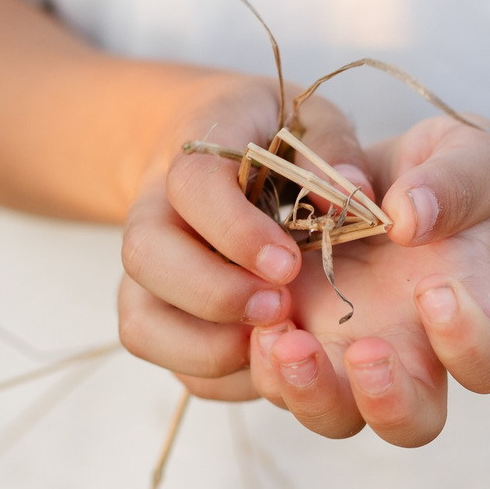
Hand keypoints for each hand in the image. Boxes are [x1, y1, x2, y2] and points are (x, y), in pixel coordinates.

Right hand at [116, 79, 371, 400]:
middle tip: (280, 309)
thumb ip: (332, 150)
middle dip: (213, 292)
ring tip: (270, 342)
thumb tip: (350, 192)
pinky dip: (202, 369)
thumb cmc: (275, 134)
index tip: (289, 264)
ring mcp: (148, 264)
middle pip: (145, 255)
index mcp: (194, 148)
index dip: (235, 230)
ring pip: (139, 317)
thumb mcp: (311, 119)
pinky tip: (258, 361)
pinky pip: (156, 349)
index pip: (192, 186)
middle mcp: (154, 208)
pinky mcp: (152, 305)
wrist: (214, 144)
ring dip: (202, 344)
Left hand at [249, 117, 489, 446]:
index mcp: (464, 311)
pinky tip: (249, 310)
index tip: (433, 291)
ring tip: (280, 332)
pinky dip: (255, 360)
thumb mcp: (462, 158)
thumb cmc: (443, 173)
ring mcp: (346, 355)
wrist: (385, 175)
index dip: (468, 347)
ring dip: (304, 389)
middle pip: (411, 424)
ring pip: (332, 415)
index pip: (488, 364)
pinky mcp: (295, 340)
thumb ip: (450, 184)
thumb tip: (408, 217)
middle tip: (363, 350)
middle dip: (385, 402)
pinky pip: (270, 381)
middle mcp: (410, 352)